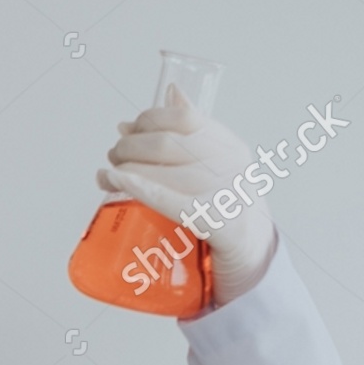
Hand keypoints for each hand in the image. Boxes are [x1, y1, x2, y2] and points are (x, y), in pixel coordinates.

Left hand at [97, 87, 277, 306]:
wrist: (257, 261)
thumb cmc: (226, 213)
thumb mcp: (216, 168)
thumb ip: (190, 138)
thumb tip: (154, 103)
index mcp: (228, 147)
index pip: (184, 118)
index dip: (149, 119)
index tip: (130, 129)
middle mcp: (230, 166)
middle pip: (167, 144)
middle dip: (130, 147)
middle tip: (113, 157)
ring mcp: (226, 194)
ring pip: (164, 171)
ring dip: (125, 170)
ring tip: (106, 176)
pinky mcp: (217, 224)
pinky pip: (173, 202)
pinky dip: (141, 189)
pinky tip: (116, 181)